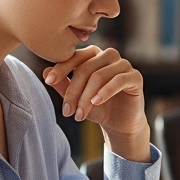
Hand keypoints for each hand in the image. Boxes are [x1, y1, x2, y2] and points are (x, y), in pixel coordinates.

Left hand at [43, 46, 150, 160]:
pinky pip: (118, 81)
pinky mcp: (135, 77)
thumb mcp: (77, 98)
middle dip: (74, 91)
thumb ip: (63, 85)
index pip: (75, 57)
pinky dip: (105, 92)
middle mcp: (108, 55)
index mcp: (93, 55)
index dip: (61, 68)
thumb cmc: (97, 107)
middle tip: (67, 111)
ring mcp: (123, 64)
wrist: (119, 124)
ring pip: (99, 76)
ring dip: (87, 97)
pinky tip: (96, 103)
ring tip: (80, 115)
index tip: (48, 81)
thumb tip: (44, 72)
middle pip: (86, 68)